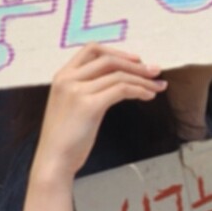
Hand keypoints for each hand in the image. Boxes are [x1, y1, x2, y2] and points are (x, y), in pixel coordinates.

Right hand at [32, 44, 165, 182]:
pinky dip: (139, 90)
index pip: (91, 49)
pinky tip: (148, 96)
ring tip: (158, 86)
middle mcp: (67, 79)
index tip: (136, 59)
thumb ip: (87, 87)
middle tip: (156, 71)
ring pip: (119, 75)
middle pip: (109, 60)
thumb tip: (119, 77)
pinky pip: (122, 89)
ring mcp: (77, 91)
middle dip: (136, 64)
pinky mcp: (88, 105)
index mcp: (62, 76)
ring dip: (143, 79)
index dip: (117, 52)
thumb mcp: (71, 104)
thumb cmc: (66, 137)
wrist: (53, 161)